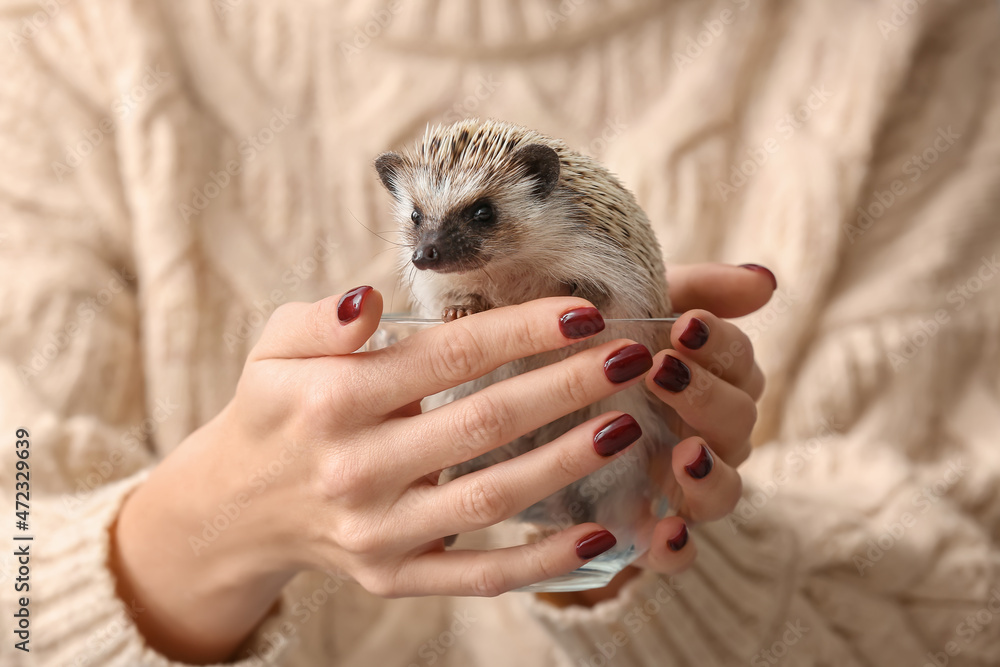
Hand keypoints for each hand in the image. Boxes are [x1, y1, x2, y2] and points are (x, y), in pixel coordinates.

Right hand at [112, 287, 659, 661]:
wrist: (236, 508)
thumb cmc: (275, 410)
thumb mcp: (274, 347)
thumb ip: (321, 318)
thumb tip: (372, 299)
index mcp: (333, 399)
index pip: (450, 355)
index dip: (524, 331)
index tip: (586, 311)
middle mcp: (356, 468)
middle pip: (485, 421)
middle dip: (567, 385)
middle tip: (633, 357)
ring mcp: (378, 532)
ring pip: (494, 496)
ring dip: (570, 462)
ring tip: (628, 426)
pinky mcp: (393, 577)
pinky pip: (479, 575)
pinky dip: (544, 560)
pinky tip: (602, 536)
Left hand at [540, 262, 773, 606]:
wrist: (527, 402)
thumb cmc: (592, 348)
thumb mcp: (635, 309)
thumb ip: (698, 291)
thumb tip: (766, 280)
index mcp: (709, 381)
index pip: (741, 364)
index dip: (720, 346)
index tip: (683, 326)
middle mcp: (706, 436)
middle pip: (738, 422)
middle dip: (706, 396)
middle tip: (661, 373)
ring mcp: (682, 486)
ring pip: (725, 490)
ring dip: (711, 472)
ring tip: (683, 453)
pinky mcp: (648, 532)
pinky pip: (681, 554)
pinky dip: (678, 548)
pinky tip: (664, 532)